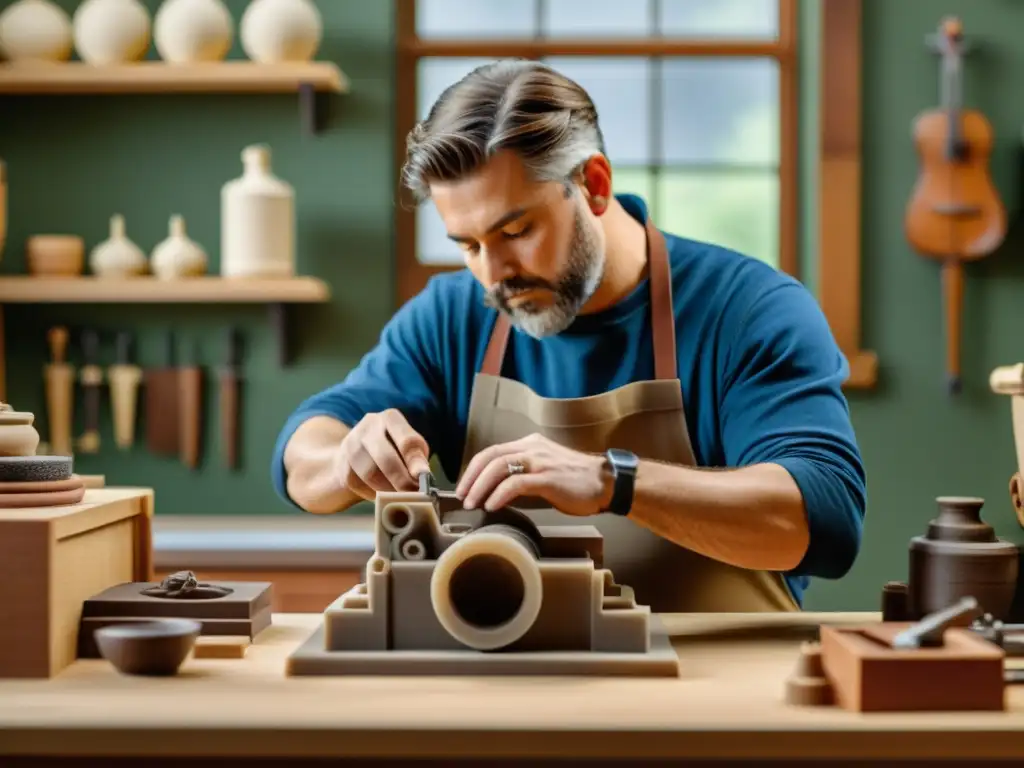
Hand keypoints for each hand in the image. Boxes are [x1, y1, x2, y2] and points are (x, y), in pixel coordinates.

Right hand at [334, 409, 431, 500]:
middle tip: (415, 497)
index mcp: (390, 418)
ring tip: (402, 499)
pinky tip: (383, 497)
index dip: (415, 462)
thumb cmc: (391, 450)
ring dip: (388, 490)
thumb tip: (423, 478)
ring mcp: (351, 444)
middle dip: (402, 481)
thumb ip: (416, 458)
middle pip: (386, 458)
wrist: (353, 453)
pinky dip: (373, 494)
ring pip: (370, 474)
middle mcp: (368, 427)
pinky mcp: (342, 465)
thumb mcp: (407, 447)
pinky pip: (359, 484)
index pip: (406, 440)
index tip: (423, 477)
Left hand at [455, 433, 611, 515]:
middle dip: (471, 477)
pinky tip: (492, 506)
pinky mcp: (548, 478)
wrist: (607, 483)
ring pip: (499, 467)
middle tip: (461, 496)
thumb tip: (498, 492)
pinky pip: (516, 483)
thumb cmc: (577, 482)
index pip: (492, 451)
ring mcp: (540, 462)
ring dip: (480, 486)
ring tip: (472, 503)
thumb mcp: (545, 471)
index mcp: (529, 445)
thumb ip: (523, 475)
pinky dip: (499, 495)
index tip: (463, 486)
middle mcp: (532, 448)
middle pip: (490, 457)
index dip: (473, 468)